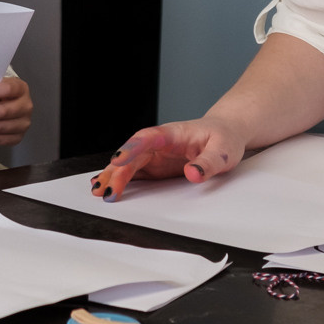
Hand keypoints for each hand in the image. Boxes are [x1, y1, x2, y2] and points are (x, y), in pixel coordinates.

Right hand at [91, 118, 249, 198]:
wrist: (225, 132)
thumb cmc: (224, 138)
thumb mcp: (223, 151)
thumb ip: (209, 163)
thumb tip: (193, 174)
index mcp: (172, 133)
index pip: (147, 138)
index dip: (131, 148)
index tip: (118, 159)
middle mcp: (158, 143)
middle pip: (132, 155)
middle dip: (117, 172)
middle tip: (106, 190)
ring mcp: (155, 155)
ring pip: (128, 164)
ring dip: (113, 176)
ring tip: (98, 191)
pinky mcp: (155, 166)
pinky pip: (133, 172)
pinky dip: (119, 180)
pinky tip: (106, 187)